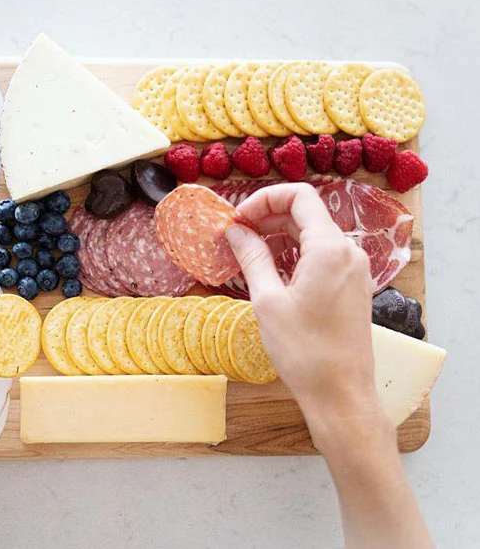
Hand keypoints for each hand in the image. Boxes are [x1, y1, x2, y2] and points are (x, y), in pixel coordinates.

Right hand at [224, 183, 389, 448]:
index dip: (264, 200)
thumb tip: (235, 231)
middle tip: (236, 235)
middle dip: (268, 216)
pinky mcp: (353, 285)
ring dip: (280, 234)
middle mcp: (348, 252)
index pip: (299, 196)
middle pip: (307, 212)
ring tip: (249, 252)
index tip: (238, 219)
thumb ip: (252, 257)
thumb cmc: (304, 351)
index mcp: (329, 248)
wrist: (341, 393)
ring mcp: (354, 269)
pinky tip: (272, 270)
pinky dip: (296, 252)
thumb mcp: (267, 300)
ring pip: (314, 233)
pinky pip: (323, 254)